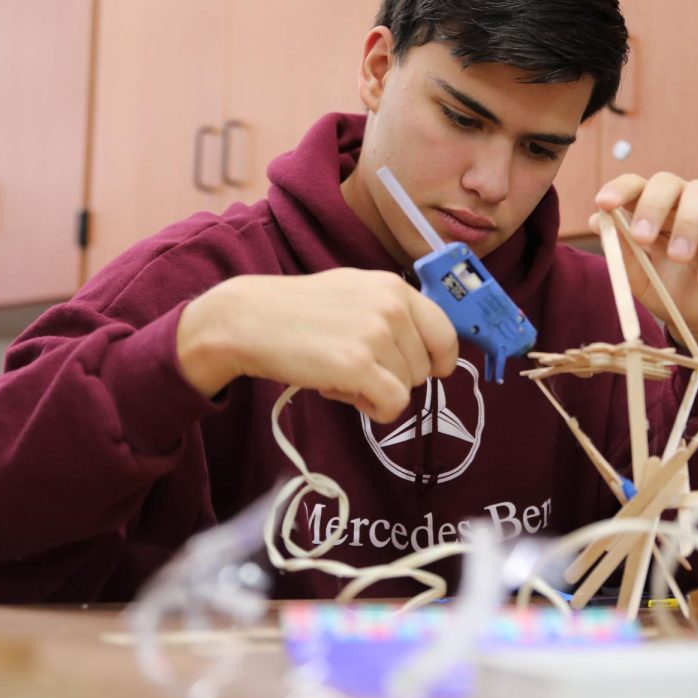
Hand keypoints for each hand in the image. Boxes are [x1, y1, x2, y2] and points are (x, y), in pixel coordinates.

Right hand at [177, 270, 458, 421]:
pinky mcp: (359, 367)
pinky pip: (394, 406)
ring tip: (341, 372)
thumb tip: (432, 349)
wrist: (251, 320)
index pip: (446, 334)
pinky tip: (343, 391)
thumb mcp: (356, 292)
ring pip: (408, 389)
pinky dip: (373, 409)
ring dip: (377, 392)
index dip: (438, 360)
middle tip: (357, 367)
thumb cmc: (300, 312)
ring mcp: (377, 336)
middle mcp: (392, 307)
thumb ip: (394, 313)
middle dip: (395, 377)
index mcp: (395, 287)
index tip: (425, 369)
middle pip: (425, 369)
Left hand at [591, 172, 697, 360]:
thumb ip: (622, 253)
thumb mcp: (641, 279)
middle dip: (652, 205)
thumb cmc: (671, 292)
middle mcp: (683, 201)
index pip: (636, 185)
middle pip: (667, 182)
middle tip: (642, 236)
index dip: (620, 190)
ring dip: (687, 224)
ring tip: (679, 258)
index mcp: (653, 209)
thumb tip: (597, 222)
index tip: (604, 204)